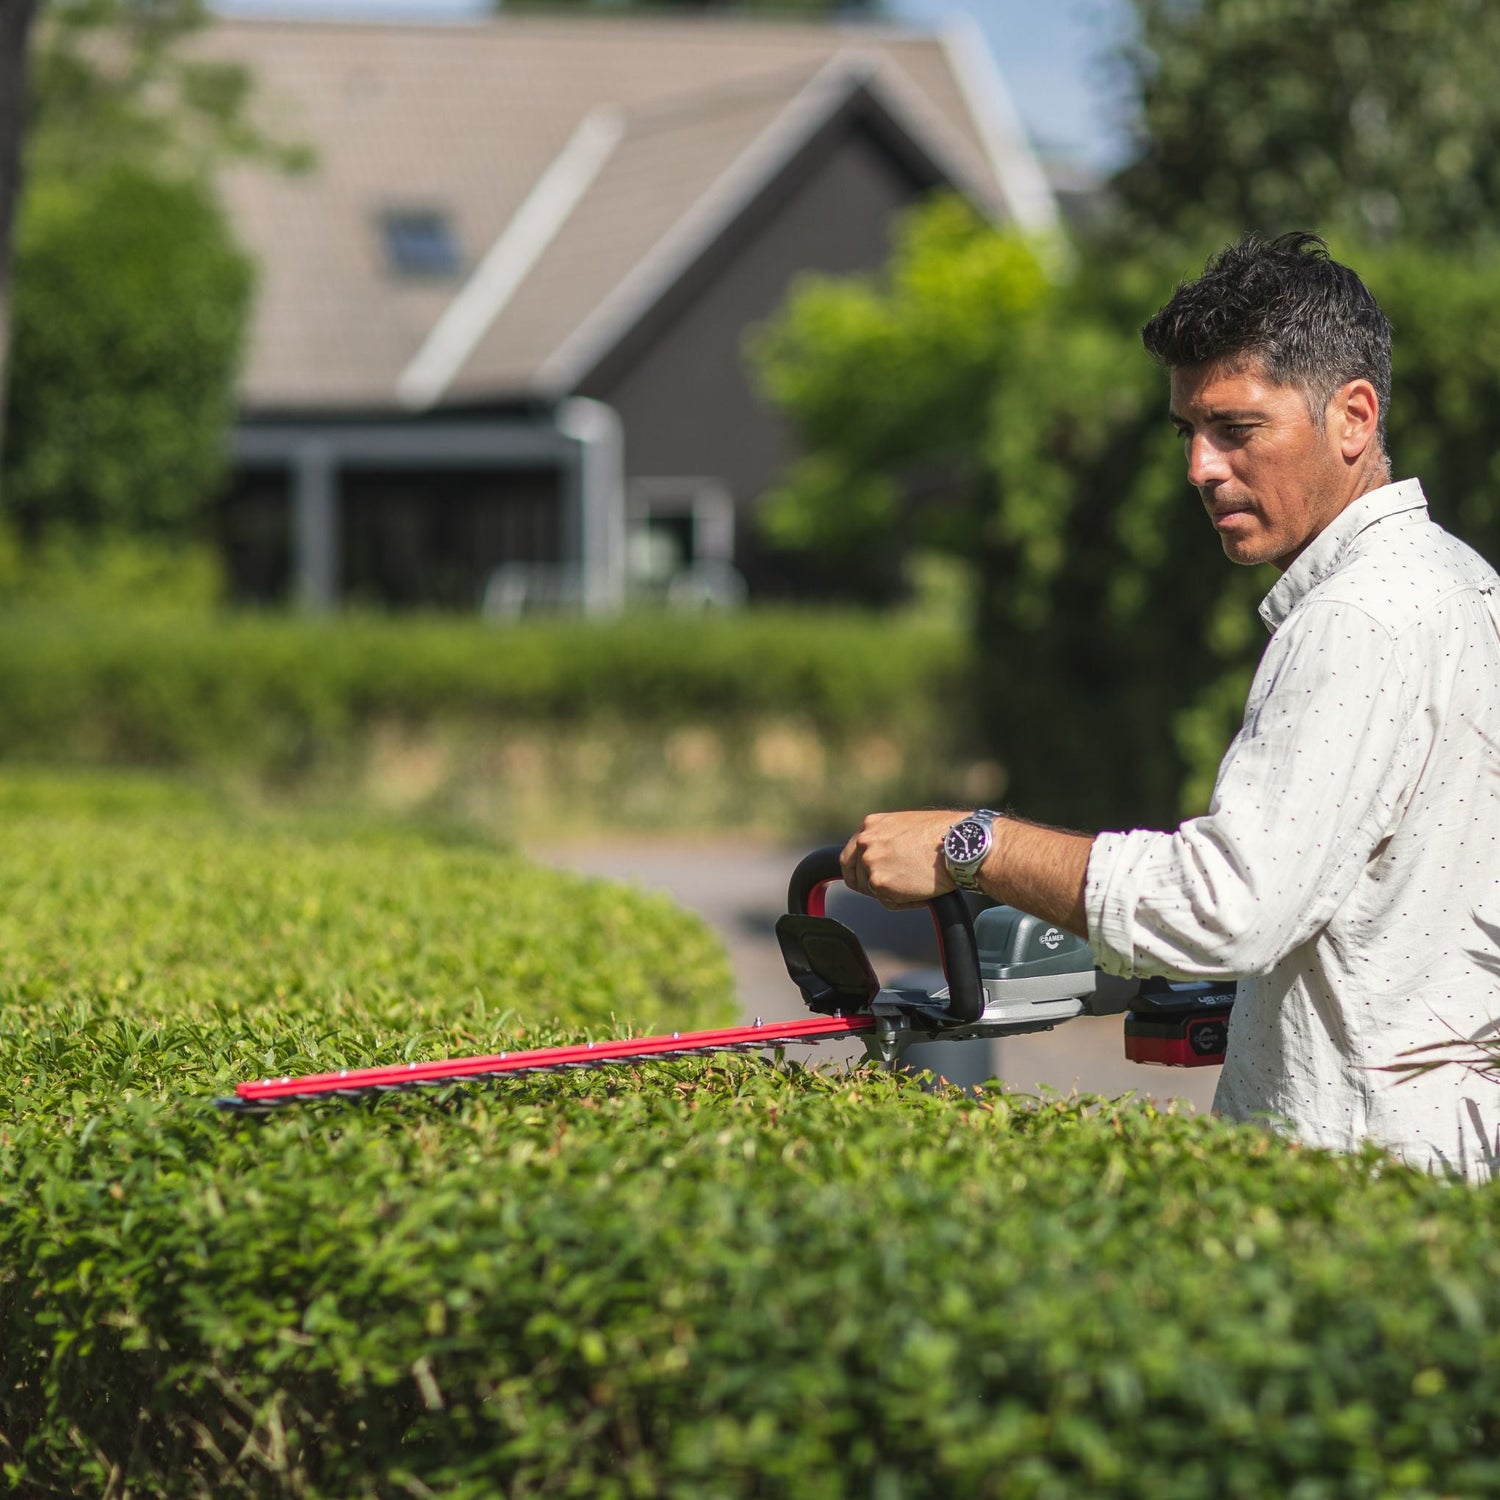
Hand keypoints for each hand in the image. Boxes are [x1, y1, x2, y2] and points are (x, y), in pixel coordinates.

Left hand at [840, 810, 965, 908]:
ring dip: (891, 893)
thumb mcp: (905, 826)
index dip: (858, 871)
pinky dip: (904, 902)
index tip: (866, 880)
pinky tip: (921, 892)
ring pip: (872, 890)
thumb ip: (886, 840)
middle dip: (870, 885)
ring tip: (916, 885)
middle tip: (892, 889)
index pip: (850, 855)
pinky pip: (888, 902)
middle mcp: (865, 842)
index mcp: (870, 826)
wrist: (960, 844)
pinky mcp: (880, 883)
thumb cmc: (943, 834)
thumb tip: (885, 858)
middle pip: (855, 875)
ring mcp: (870, 863)